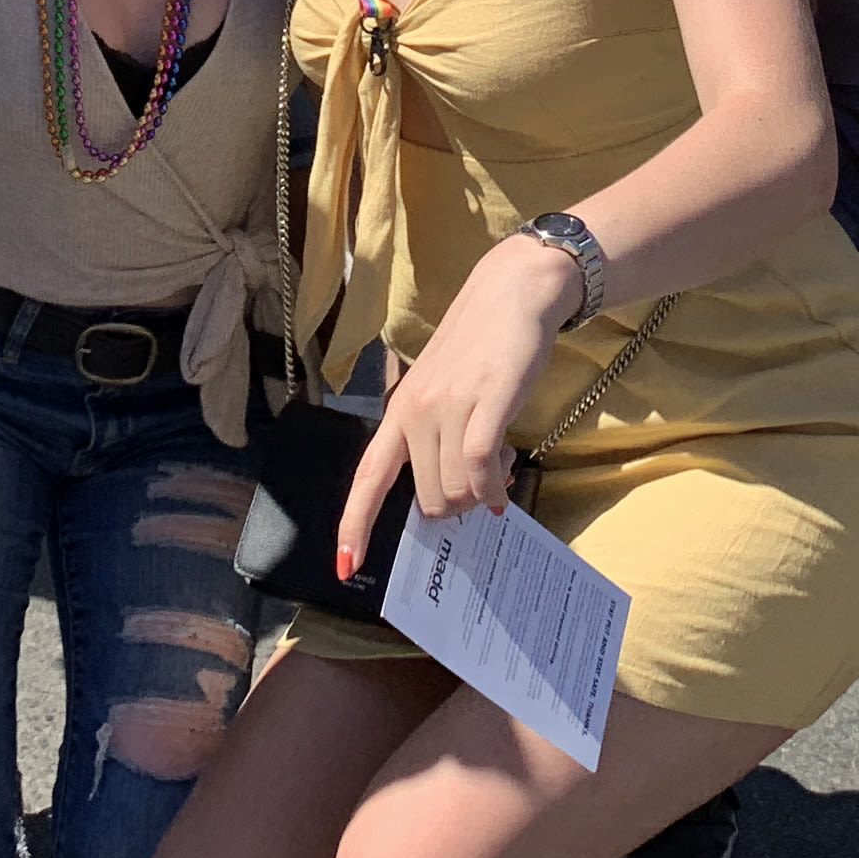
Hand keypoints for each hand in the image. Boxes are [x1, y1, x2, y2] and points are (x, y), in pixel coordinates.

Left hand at [336, 234, 584, 577]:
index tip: (344, 565)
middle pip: (429, 499)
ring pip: (457, 490)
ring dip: (484, 492)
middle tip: (485, 480)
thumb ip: (438, 438)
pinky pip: (482, 469)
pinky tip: (507, 480)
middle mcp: (415, 412)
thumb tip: (455, 496)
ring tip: (502, 463)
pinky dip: (495, 487)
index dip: (355, 524)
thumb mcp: (444, 391)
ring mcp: (449, 406)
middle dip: (458, 503)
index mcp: (399, 411)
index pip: (368, 476)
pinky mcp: (486, 402)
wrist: (514, 292)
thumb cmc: (481, 346)